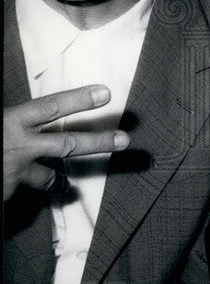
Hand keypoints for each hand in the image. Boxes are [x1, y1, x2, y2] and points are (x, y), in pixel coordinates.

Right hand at [3, 85, 128, 200]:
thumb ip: (15, 118)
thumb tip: (32, 113)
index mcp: (14, 120)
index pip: (51, 107)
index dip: (79, 100)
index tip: (105, 93)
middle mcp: (21, 145)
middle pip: (67, 144)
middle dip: (99, 143)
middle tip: (125, 140)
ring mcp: (17, 171)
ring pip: (50, 177)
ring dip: (60, 181)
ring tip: (66, 184)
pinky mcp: (9, 191)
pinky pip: (24, 188)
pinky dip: (24, 186)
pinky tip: (16, 185)